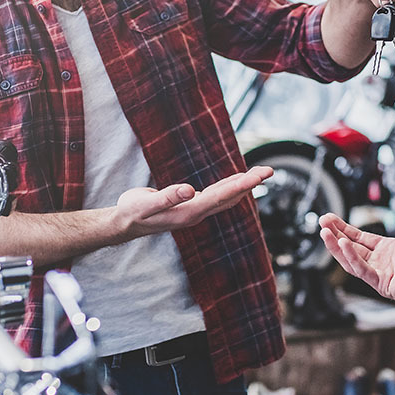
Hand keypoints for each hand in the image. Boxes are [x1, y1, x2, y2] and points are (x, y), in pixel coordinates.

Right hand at [111, 166, 273, 240]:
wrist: (125, 224)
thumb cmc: (133, 212)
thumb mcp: (146, 203)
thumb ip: (167, 197)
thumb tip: (190, 190)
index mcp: (190, 212)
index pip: (222, 197)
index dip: (242, 184)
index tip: (259, 175)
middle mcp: (197, 213)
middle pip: (230, 197)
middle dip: (250, 183)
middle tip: (269, 169)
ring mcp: (195, 210)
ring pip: (226, 197)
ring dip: (243, 185)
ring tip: (260, 173)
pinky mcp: (191, 206)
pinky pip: (217, 196)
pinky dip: (230, 186)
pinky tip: (236, 181)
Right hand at [319, 190, 394, 302]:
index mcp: (389, 249)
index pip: (359, 237)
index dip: (343, 228)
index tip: (329, 218)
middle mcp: (382, 261)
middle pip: (351, 247)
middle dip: (335, 235)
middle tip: (321, 222)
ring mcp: (381, 273)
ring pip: (351, 260)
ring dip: (336, 247)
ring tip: (324, 232)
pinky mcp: (382, 283)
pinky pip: (362, 270)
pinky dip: (352, 257)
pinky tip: (343, 243)